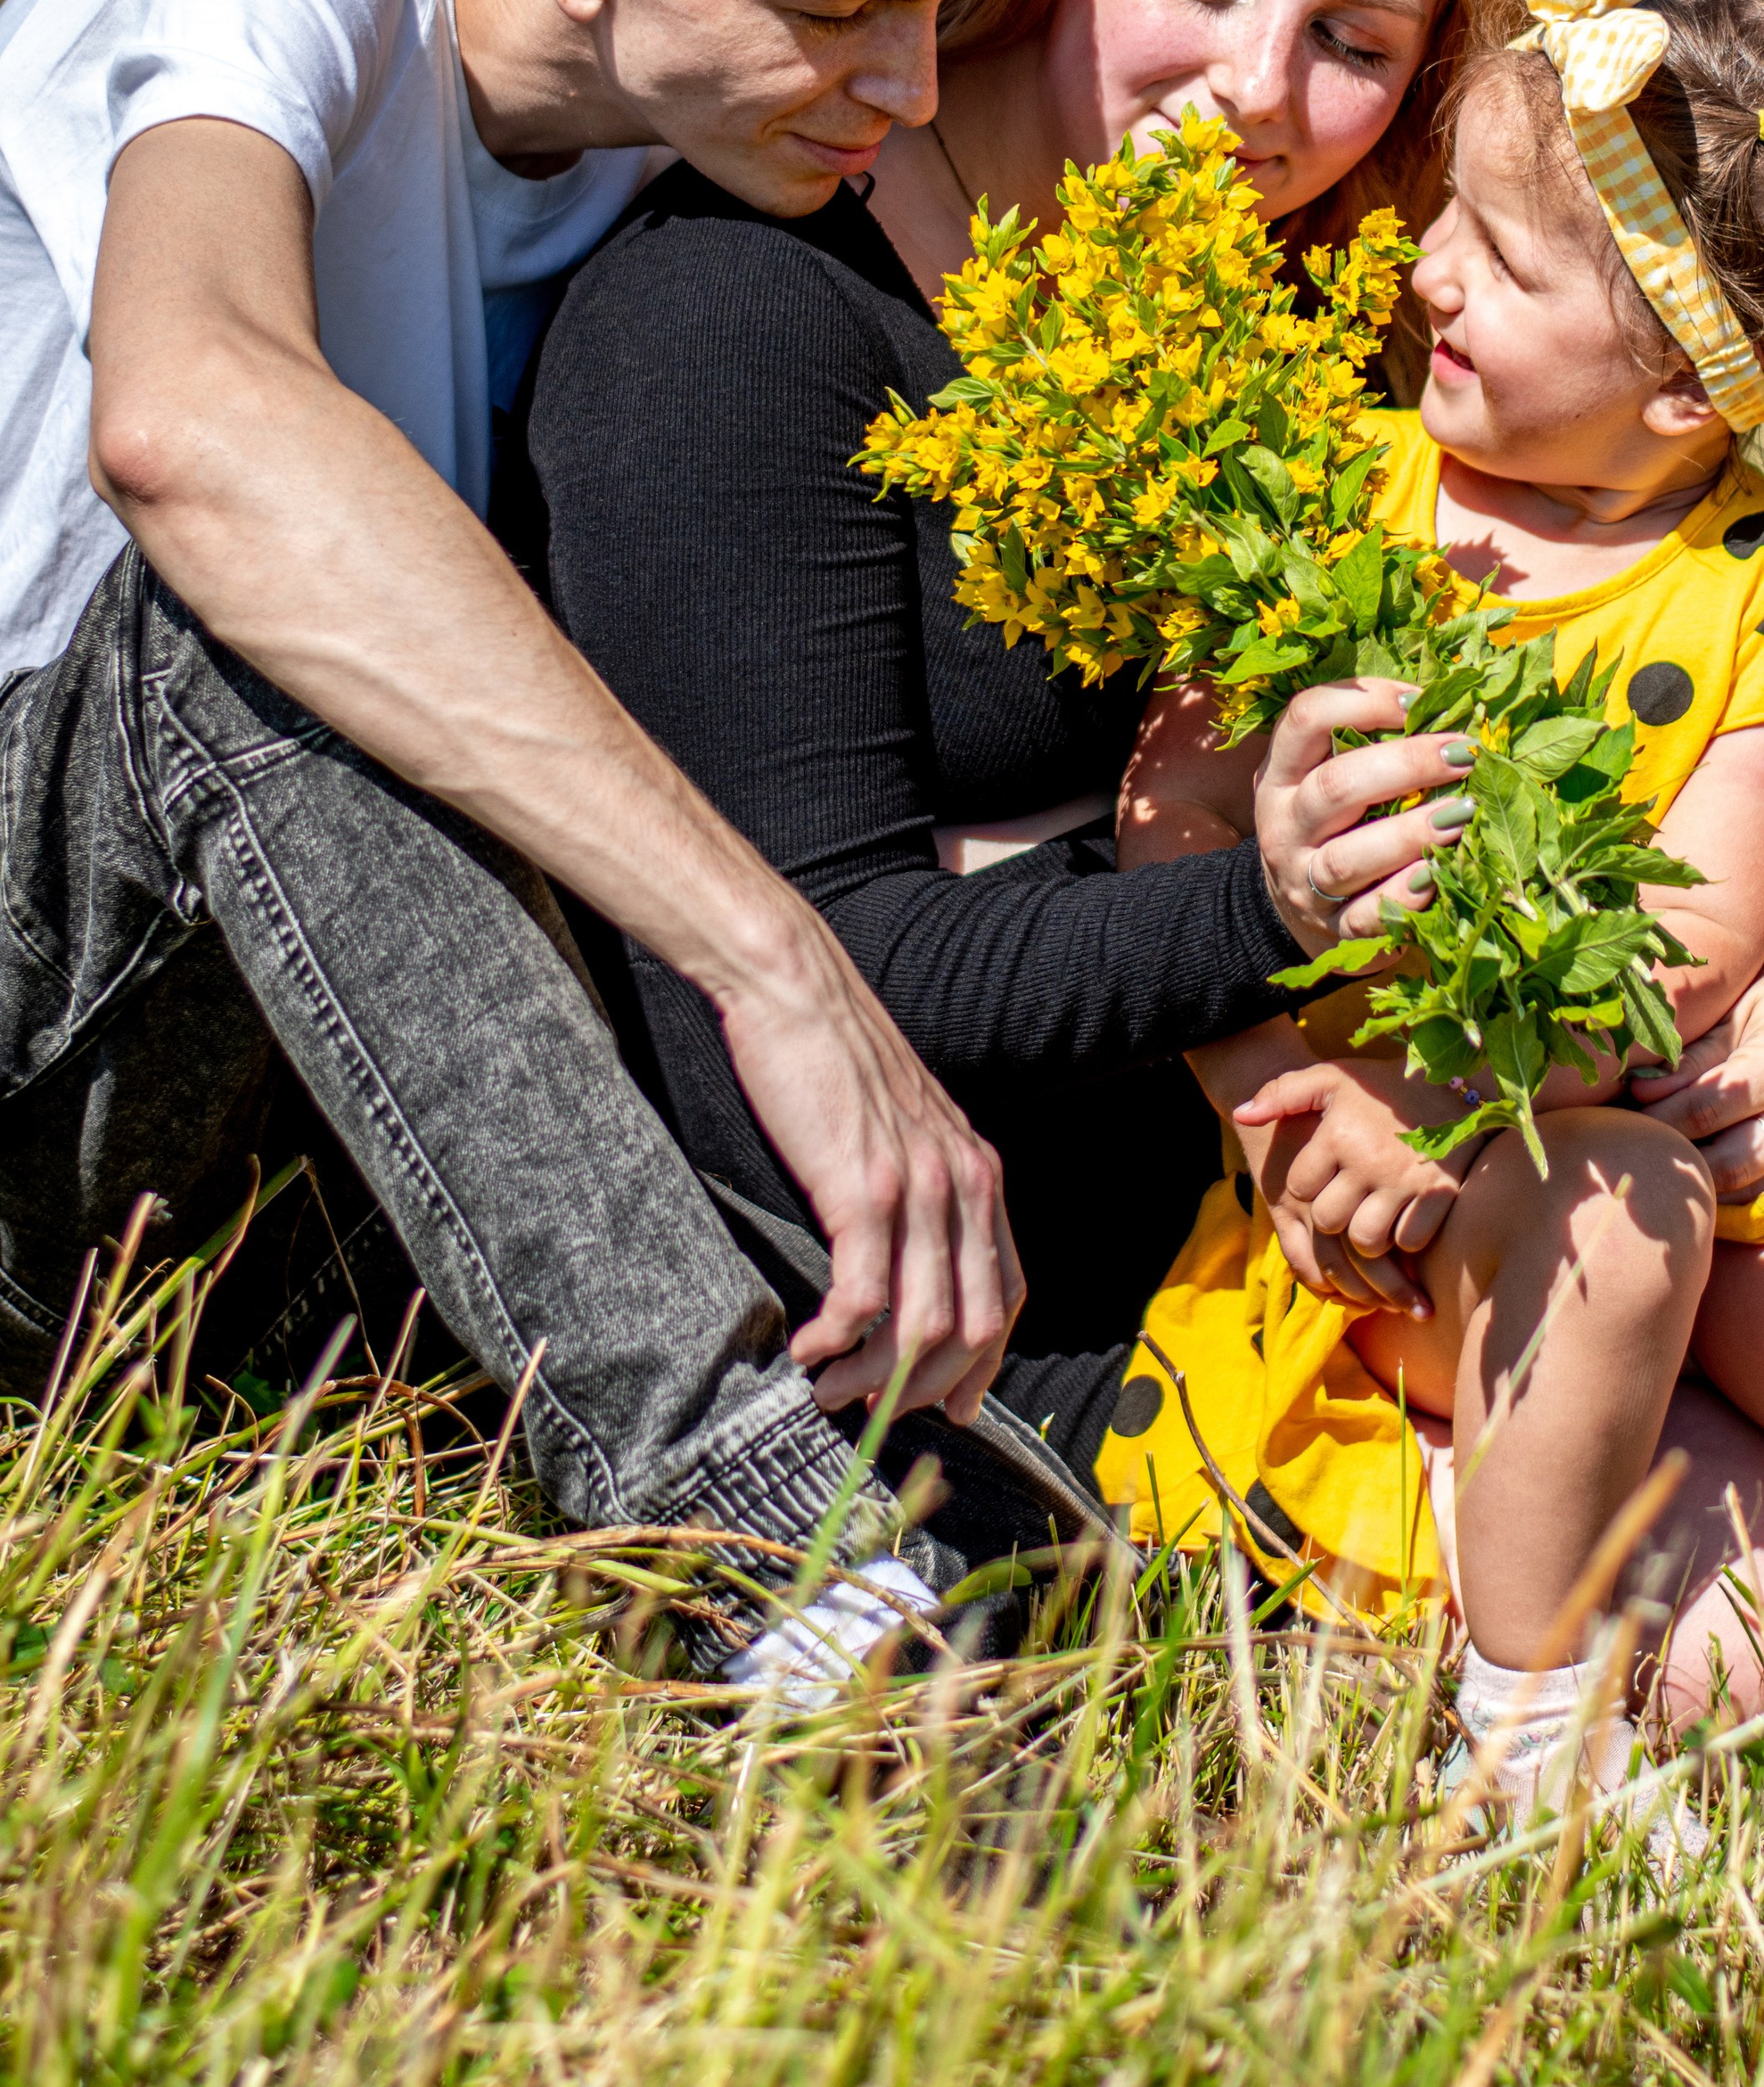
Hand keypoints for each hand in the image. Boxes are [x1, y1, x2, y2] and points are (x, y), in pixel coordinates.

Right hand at [90, 125, 1024, 1436]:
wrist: (467, 658)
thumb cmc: (524, 773)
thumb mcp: (607, 914)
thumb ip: (648, 978)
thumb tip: (647, 1041)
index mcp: (799, 966)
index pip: (933, 1132)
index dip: (957, 1259)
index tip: (930, 1368)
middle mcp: (823, 959)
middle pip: (966, 1163)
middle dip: (973, 1311)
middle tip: (933, 1428)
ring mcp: (797, 945)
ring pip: (930, 1162)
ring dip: (925, 1309)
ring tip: (879, 1409)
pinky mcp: (748, 937)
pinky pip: (843, 1117)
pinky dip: (859, 1241)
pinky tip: (821, 1331)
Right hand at [716, 975, 1023, 1425]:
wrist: (796, 989)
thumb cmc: (837, 1058)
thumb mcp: (905, 1126)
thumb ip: (921, 1186)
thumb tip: (905, 1261)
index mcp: (979, 1171)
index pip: (1008, 1294)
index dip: (981, 1365)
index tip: (944, 1406)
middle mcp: (963, 1183)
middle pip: (973, 1327)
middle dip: (924, 1388)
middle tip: (873, 1409)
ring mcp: (918, 1187)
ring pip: (922, 1326)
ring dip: (873, 1376)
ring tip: (829, 1388)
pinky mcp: (861, 1188)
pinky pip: (864, 1297)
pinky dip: (835, 1340)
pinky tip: (806, 1347)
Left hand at [1232, 1061, 1483, 1314]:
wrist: (1454, 1076)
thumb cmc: (1383, 1087)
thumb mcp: (1332, 1079)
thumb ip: (1283, 1094)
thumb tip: (1241, 1113)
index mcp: (1338, 1133)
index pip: (1300, 1186)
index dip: (1309, 1184)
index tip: (1327, 1174)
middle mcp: (1369, 1159)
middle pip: (1330, 1221)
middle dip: (1335, 1217)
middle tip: (1350, 1201)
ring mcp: (1406, 1180)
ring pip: (1367, 1240)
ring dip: (1368, 1236)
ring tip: (1374, 1216)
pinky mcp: (1441, 1195)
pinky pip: (1410, 1241)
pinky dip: (1406, 1237)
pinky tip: (1406, 1216)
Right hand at [1253, 679, 1478, 948]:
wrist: (1292, 909)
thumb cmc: (1330, 823)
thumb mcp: (1324, 774)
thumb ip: (1367, 743)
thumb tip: (1448, 701)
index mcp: (1281, 774)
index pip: (1306, 718)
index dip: (1365, 701)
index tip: (1421, 702)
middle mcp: (1284, 825)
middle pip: (1335, 787)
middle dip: (1406, 765)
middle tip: (1463, 754)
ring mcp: (1304, 881)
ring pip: (1348, 857)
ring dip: (1411, 832)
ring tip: (1464, 812)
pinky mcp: (1333, 931)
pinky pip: (1367, 917)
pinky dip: (1404, 895)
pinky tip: (1438, 874)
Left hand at [1629, 949, 1763, 1196]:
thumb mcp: (1736, 1011)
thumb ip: (1692, 1059)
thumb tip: (1639, 1093)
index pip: (1708, 1109)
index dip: (1662, 1119)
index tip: (1626, 1122)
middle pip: (1734, 1160)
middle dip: (1683, 1163)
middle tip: (1644, 1159)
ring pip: (1763, 1188)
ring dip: (1715, 1190)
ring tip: (1675, 1179)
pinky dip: (1755, 1200)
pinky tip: (1720, 1196)